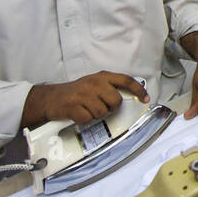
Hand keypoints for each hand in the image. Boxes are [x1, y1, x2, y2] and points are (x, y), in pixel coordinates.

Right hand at [22, 71, 144, 127]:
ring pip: (102, 112)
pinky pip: (88, 119)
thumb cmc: (77, 92)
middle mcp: (94, 83)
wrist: (52, 98)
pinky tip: (79, 113)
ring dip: (96, 115)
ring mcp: (83, 94)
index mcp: (102, 77)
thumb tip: (133, 95)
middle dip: (111, 108)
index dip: (138, 90)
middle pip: (115, 101)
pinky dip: (85, 119)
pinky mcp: (73, 106)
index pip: (125, 80)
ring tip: (88, 109)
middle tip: (100, 106)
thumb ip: (110, 87)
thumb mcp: (95, 83)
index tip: (146, 99)